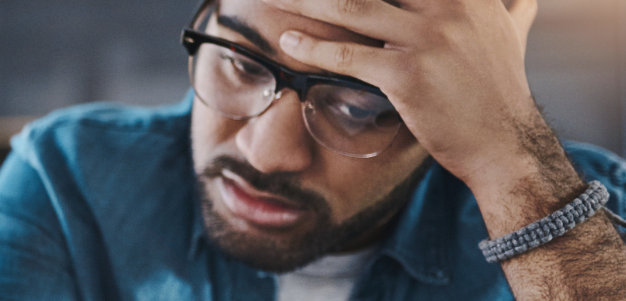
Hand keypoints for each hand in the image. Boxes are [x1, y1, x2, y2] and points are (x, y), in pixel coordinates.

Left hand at [261, 0, 571, 205]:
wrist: (506, 144)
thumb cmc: (500, 89)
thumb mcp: (511, 34)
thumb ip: (509, 8)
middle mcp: (451, 7)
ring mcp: (429, 38)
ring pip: (351, 8)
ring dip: (305, 2)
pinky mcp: (408, 73)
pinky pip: (348, 54)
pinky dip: (312, 46)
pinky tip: (288, 42)